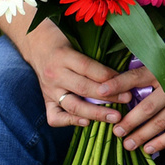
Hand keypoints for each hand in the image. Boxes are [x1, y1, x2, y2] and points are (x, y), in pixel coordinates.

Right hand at [29, 41, 146, 132]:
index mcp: (64, 56)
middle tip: (127, 99)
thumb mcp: (77, 42)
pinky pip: (55, 117)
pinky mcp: (46, 101)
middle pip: (83, 88)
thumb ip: (94, 56)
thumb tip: (121, 71)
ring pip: (73, 105)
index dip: (109, 76)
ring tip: (114, 117)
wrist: (37, 45)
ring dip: (96, 113)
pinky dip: (71, 122)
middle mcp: (55, 74)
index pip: (89, 68)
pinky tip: (87, 123)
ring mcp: (49, 90)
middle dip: (108, 96)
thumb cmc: (63, 41)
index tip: (126, 81)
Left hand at [110, 38, 164, 155]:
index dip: (118, 84)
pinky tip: (149, 149)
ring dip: (142, 136)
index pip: (137, 76)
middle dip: (128, 121)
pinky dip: (162, 142)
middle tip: (115, 131)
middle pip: (147, 106)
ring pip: (161, 123)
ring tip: (127, 144)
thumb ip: (148, 70)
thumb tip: (119, 84)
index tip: (100, 92)